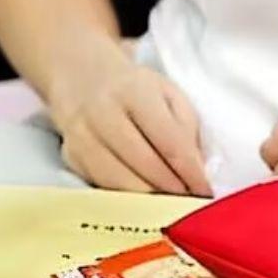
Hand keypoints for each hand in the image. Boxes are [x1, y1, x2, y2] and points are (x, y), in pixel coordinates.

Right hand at [48, 46, 212, 195]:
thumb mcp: (167, 93)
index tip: (207, 190)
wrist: (80, 75)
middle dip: (174, 189)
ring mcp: (82, 137)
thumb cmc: (134, 88)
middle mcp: (102, 112)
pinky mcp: (71, 157)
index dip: (191, 171)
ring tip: (171, 202)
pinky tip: (146, 198)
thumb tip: (198, 171)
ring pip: (123, 183)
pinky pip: (105, 188)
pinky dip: (130, 199)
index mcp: (133, 90)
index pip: (168, 139)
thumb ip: (187, 128)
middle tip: (193, 201)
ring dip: (152, 199)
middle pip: (145, 164)